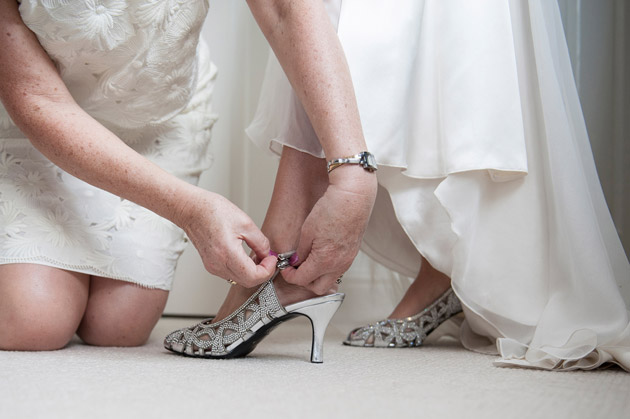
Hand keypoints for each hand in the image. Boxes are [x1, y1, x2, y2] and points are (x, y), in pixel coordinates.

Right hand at [175, 186, 276, 286]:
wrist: (192, 210)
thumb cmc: (213, 211)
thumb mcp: (246, 223)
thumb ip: (260, 242)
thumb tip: (268, 254)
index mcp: (227, 254)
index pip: (254, 277)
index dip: (268, 270)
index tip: (272, 260)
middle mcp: (218, 264)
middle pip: (248, 282)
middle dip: (262, 272)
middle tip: (268, 259)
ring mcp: (213, 266)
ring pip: (240, 279)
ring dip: (252, 272)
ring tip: (257, 255)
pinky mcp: (210, 265)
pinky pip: (231, 274)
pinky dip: (242, 269)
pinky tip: (245, 256)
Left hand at [282, 168, 376, 293]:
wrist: (354, 197)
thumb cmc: (333, 209)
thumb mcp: (307, 230)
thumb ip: (301, 251)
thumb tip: (296, 261)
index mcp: (324, 261)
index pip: (302, 280)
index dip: (290, 276)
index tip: (286, 269)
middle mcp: (338, 265)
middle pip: (318, 287)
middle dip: (304, 281)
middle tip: (296, 269)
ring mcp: (348, 260)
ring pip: (330, 279)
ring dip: (317, 274)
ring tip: (308, 260)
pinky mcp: (352, 253)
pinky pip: (338, 268)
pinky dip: (328, 267)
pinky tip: (321, 253)